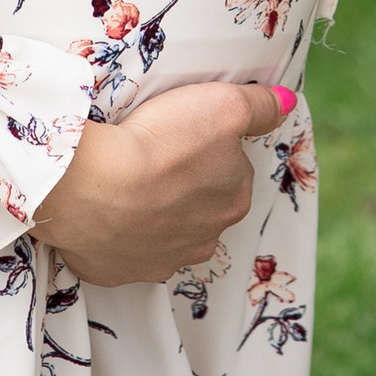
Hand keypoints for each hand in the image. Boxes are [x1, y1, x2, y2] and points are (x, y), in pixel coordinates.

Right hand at [31, 80, 288, 286]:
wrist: (90, 186)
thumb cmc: (161, 143)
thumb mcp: (225, 104)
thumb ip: (261, 105)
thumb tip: (285, 102)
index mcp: (233, 203)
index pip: (232, 173)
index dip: (209, 151)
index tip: (184, 138)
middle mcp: (203, 240)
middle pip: (201, 207)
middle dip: (184, 188)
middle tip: (155, 159)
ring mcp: (160, 261)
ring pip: (165, 234)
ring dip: (153, 214)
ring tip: (127, 184)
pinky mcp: (119, 272)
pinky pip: (123, 252)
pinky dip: (117, 234)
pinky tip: (106, 211)